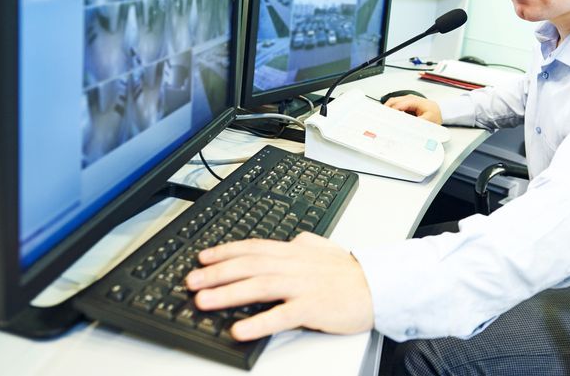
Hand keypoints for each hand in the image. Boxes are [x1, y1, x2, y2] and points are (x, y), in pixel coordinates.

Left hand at [184, 232, 373, 340]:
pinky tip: (240, 330)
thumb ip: (304, 244)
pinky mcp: (313, 307)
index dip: (224, 251)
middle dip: (216, 272)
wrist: (378, 286)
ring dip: (228, 294)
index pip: (253, 247)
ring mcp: (303, 285)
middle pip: (249, 265)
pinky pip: (281, 315)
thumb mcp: (323, 249)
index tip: (202, 257)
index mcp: (294, 251)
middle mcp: (294, 265)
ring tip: (203, 301)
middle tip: (191, 281)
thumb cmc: (350, 272)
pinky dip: (259, 322)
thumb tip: (292, 239)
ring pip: (259, 286)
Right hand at [384, 95, 441, 123]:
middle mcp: (409, 99)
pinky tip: (388, 119)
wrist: (440, 111)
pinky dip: (390, 112)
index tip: (386, 120)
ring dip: (387, 111)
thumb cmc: (435, 114)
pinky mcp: (405, 105)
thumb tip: (409, 125)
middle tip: (380, 120)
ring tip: (382, 120)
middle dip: (386, 110)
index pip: (399, 105)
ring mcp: (406, 101)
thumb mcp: (429, 120)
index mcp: (414, 101)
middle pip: (393, 102)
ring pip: (392, 103)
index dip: (391, 112)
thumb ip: (419, 122)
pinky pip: (395, 107)